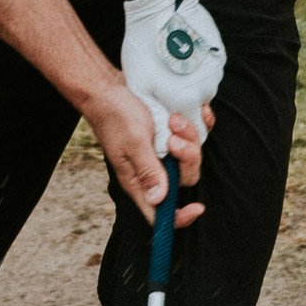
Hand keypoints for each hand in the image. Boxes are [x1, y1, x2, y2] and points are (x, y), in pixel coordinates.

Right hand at [84, 78, 207, 227]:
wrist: (108, 88)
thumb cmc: (115, 115)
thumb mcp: (133, 142)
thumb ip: (148, 170)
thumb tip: (158, 200)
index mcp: (138, 180)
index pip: (160, 213)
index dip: (180, 217)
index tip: (197, 208)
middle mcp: (152, 170)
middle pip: (184, 179)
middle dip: (188, 158)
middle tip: (174, 138)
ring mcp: (162, 153)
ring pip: (191, 155)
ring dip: (190, 136)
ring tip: (174, 119)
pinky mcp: (168, 136)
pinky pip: (193, 137)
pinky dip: (196, 125)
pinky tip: (188, 113)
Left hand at [120, 0, 226, 158]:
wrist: (162, 8)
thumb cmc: (144, 48)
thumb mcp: (140, 86)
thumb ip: (155, 113)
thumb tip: (162, 130)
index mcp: (187, 101)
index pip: (196, 132)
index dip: (184, 132)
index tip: (171, 123)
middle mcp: (206, 89)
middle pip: (200, 110)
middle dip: (185, 108)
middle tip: (165, 92)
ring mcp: (215, 71)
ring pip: (204, 89)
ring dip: (190, 87)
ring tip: (169, 70)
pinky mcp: (218, 55)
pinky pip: (208, 72)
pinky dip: (196, 70)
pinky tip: (179, 58)